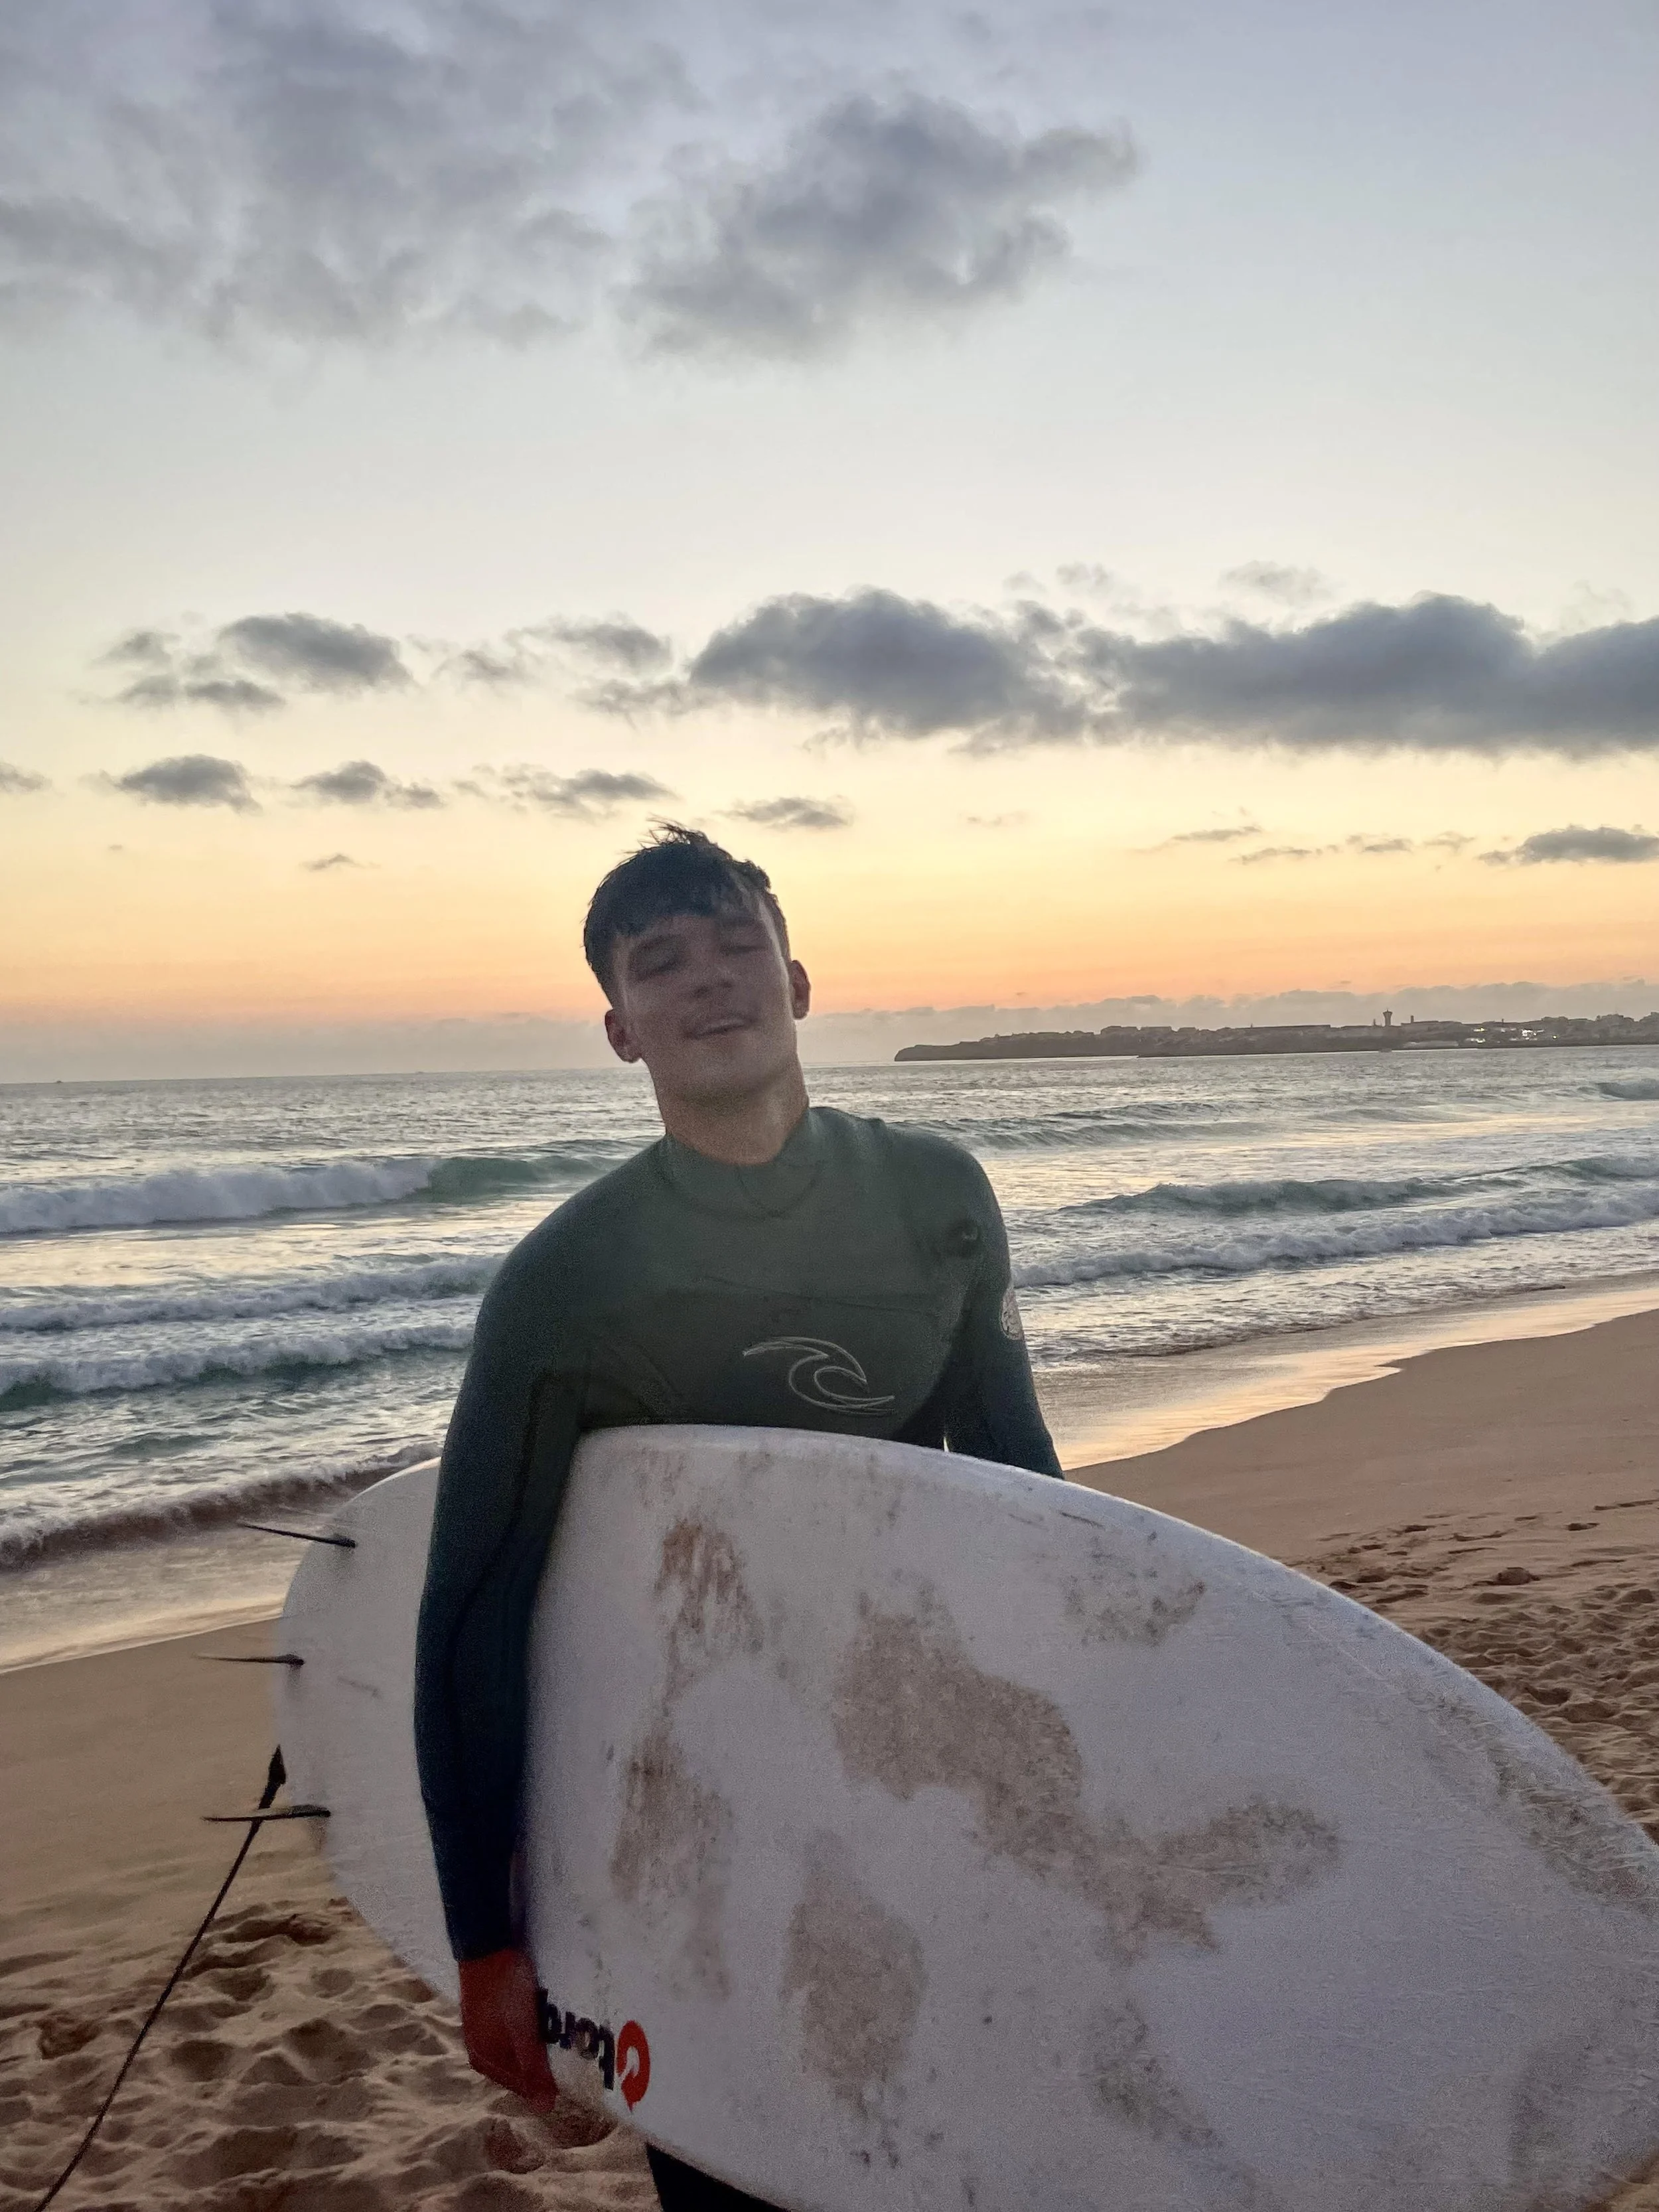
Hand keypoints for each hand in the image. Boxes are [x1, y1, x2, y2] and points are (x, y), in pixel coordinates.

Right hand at [457, 1947, 558, 2110]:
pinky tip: (540, 2025)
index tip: (572, 2079)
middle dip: (540, 2069)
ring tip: (559, 2042)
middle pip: (518, 2070)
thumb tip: (545, 2108)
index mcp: (484, 2060)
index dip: (546, 2086)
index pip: (522, 2087)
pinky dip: (527, 2035)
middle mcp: (479, 2050)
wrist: (485, 1943)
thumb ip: (532, 2067)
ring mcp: (481, 2030)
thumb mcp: (521, 2029)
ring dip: (535, 2051)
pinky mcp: (487, 2013)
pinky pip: (511, 2035)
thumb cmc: (503, 1988)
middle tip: (569, 2059)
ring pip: (515, 2052)